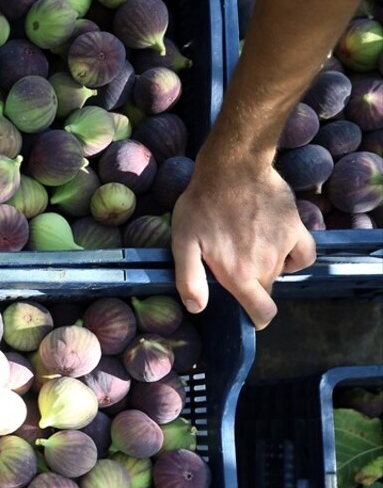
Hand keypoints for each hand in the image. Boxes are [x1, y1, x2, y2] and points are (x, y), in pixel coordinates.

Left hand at [172, 157, 316, 329]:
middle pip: (266, 290)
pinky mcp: (297, 228)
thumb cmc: (201, 205)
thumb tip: (197, 308)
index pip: (262, 312)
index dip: (257, 318)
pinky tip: (277, 247)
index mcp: (239, 274)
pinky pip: (304, 255)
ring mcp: (284, 247)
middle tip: (233, 265)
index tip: (251, 315)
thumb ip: (190, 279)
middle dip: (252, 287)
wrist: (232, 169)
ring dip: (267, 268)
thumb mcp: (183, 243)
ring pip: (280, 272)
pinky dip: (294, 257)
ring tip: (246, 247)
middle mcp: (266, 265)